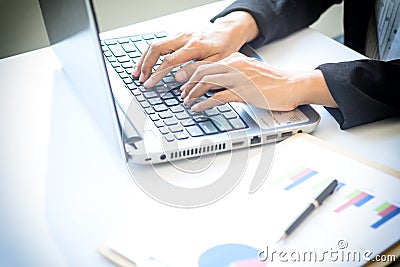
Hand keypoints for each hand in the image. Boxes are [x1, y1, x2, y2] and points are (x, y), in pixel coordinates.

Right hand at [131, 11, 258, 87]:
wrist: (226, 32)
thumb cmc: (224, 48)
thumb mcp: (217, 63)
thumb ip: (198, 72)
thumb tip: (179, 82)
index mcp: (194, 46)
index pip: (169, 60)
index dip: (156, 73)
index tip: (149, 84)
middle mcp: (183, 37)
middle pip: (157, 48)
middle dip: (145, 65)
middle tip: (141, 79)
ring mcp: (179, 35)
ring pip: (154, 44)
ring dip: (144, 59)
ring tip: (137, 73)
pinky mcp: (177, 35)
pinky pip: (158, 43)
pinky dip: (149, 55)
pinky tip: (145, 64)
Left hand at [180, 52, 337, 111]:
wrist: (293, 86)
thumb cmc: (273, 82)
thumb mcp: (249, 73)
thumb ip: (233, 76)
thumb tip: (217, 86)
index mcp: (235, 60)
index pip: (206, 65)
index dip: (191, 74)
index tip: (184, 83)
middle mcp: (234, 66)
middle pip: (202, 72)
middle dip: (189, 84)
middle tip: (182, 94)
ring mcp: (238, 78)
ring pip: (207, 83)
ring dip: (193, 93)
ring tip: (187, 102)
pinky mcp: (243, 92)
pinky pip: (217, 97)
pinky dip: (204, 103)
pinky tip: (198, 108)